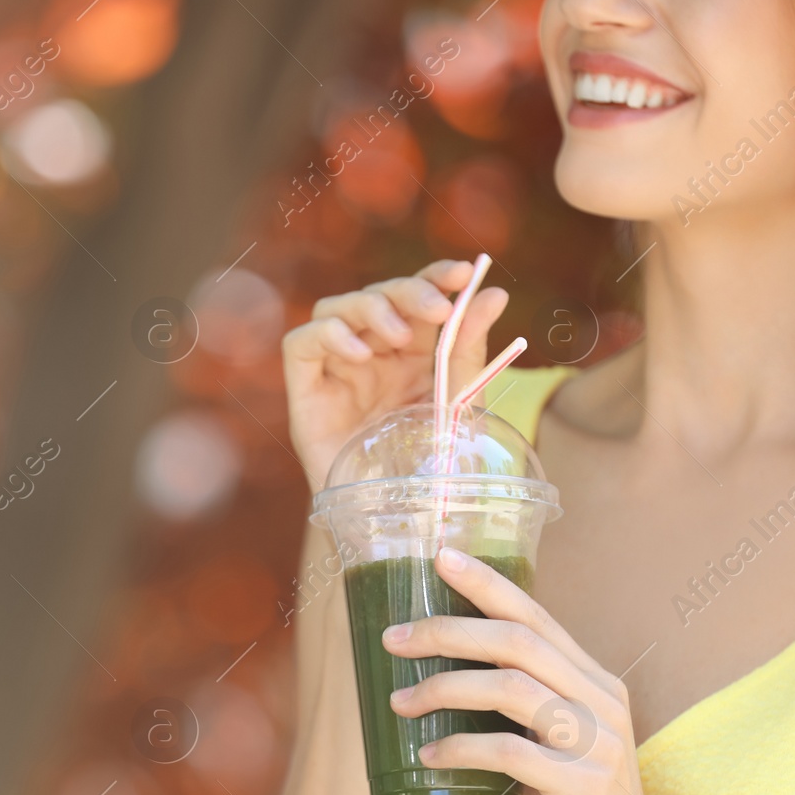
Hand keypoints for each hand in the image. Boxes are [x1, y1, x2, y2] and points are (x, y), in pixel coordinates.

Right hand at [282, 260, 509, 493]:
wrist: (394, 522)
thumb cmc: (425, 467)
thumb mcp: (454, 404)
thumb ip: (467, 350)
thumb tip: (494, 293)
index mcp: (410, 352)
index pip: (416, 296)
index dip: (434, 275)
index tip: (463, 272)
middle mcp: (371, 353)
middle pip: (377, 296)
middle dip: (408, 291)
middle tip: (437, 307)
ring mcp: (336, 369)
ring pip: (335, 308)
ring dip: (369, 309)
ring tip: (398, 337)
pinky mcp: (305, 391)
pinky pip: (300, 344)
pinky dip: (328, 336)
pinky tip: (360, 356)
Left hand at [383, 547, 658, 794]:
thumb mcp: (551, 743)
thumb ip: (519, 707)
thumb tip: (443, 674)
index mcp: (594, 681)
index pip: (537, 616)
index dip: (488, 583)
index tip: (440, 557)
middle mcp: (603, 701)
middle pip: (520, 643)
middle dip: (450, 631)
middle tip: (395, 638)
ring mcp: (600, 743)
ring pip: (513, 689)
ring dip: (445, 689)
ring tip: (400, 702)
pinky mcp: (586, 788)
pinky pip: (511, 752)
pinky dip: (462, 748)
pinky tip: (429, 757)